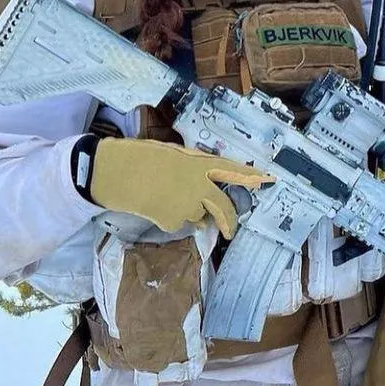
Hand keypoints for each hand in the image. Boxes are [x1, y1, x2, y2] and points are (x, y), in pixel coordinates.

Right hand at [88, 138, 272, 239]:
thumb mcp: (173, 155)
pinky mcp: (175, 220)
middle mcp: (200, 185)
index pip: (233, 170)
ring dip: (189, 213)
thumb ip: (193, 169)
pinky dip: (169, 220)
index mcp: (200, 164)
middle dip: (229, 221)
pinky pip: (178, 224)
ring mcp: (189, 204)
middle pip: (224, 206)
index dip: (251, 176)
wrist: (115, 172)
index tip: (269, 180)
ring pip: (198, 216)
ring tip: (165, 198)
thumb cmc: (141, 157)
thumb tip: (205, 186)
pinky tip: (155, 207)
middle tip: (230, 230)